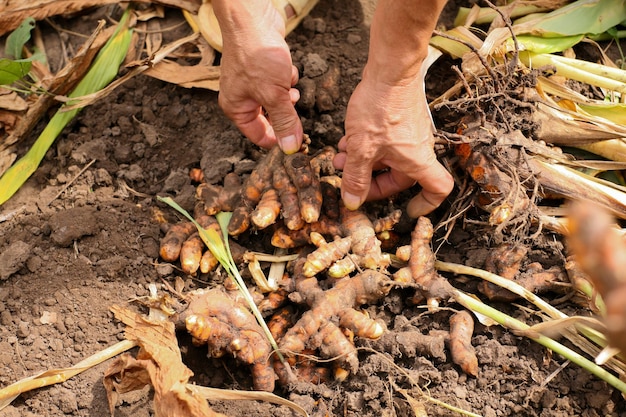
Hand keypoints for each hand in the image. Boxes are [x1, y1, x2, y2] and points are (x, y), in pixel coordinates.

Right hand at [214, 0, 302, 152]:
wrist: (253, 18)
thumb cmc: (256, 54)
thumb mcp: (274, 95)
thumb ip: (285, 121)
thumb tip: (290, 148)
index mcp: (236, 109)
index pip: (259, 136)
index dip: (279, 139)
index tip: (297, 139)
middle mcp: (242, 98)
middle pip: (271, 118)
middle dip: (285, 111)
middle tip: (291, 102)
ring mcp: (253, 83)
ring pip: (278, 100)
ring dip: (287, 94)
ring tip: (287, 84)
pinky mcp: (264, 70)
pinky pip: (281, 83)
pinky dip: (287, 78)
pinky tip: (286, 68)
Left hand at [333, 71, 453, 217]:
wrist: (390, 69)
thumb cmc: (381, 108)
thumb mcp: (361, 149)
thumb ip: (355, 178)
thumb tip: (352, 203)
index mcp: (418, 161)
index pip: (438, 189)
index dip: (426, 205)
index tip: (407, 211)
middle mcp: (420, 149)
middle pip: (400, 177)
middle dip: (370, 180)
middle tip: (347, 176)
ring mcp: (412, 133)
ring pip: (388, 158)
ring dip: (363, 161)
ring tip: (341, 156)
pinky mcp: (402, 119)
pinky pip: (386, 142)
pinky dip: (367, 145)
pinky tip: (346, 139)